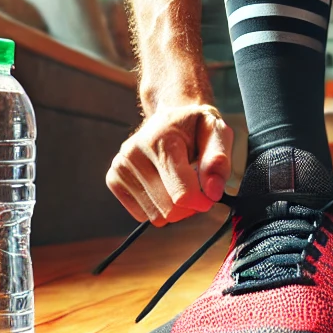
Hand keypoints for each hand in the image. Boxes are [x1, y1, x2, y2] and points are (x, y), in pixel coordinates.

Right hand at [106, 102, 232, 225]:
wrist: (169, 116)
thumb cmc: (195, 126)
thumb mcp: (217, 133)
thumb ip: (218, 161)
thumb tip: (213, 192)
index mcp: (163, 141)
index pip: (182, 193)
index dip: (202, 202)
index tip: (210, 197)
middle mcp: (135, 153)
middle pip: (169, 209)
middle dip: (189, 206)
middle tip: (197, 189)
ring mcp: (121, 166)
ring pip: (155, 216)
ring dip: (174, 208)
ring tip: (180, 183)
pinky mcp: (114, 179)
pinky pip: (141, 214)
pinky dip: (157, 206)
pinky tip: (163, 185)